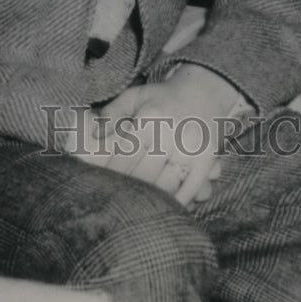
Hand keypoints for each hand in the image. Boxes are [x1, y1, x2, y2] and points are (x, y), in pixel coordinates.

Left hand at [79, 64, 245, 205]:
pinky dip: (179, 201)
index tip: (101, 187)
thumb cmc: (163, 97)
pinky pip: (192, 187)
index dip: (111, 174)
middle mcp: (171, 133)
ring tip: (136, 211)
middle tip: (115, 204)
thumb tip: (93, 135)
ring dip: (151, 200)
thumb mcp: (135, 95)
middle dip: (128, 191)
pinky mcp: (207, 157)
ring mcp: (191, 147)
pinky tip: (167, 209)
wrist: (203, 89)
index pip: (125, 156)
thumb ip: (112, 113)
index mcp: (149, 118)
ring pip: (166, 185)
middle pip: (144, 174)